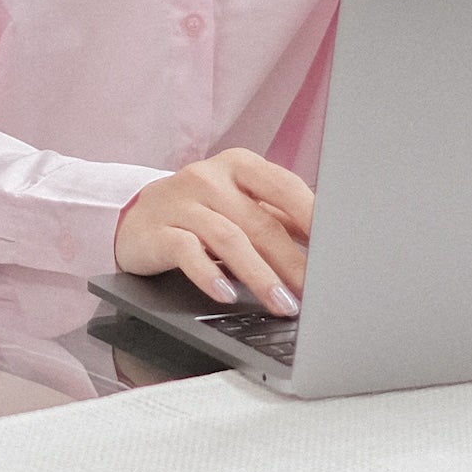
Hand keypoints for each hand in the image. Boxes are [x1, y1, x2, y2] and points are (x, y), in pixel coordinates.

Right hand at [115, 149, 313, 312]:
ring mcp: (181, 203)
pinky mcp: (156, 231)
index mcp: (240, 166)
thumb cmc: (199, 212)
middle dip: (292, 262)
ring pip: (229, 239)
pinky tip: (227, 294)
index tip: (337, 246)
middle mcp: (210, 178)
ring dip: (260, 276)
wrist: (133, 217)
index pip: (285, 187)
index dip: (313, 217)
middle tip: (315, 293)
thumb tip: (327, 246)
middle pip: (260, 222)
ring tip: (282, 304)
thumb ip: (277, 219)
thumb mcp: (238, 207)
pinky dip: (210, 275)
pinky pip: (187, 252)